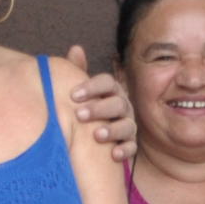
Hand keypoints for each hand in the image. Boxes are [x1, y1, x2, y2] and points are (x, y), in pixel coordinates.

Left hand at [67, 47, 138, 162]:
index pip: (107, 83)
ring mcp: (128, 125)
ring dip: (112, 129)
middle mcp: (123, 106)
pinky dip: (124, 150)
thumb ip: (79, 71)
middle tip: (80, 115)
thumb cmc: (88, 107)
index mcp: (111, 91)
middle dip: (99, 109)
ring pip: (126, 125)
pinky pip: (131, 147)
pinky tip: (113, 154)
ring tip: (97, 136)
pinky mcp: (129, 144)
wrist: (94, 136)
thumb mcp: (83, 90)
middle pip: (117, 103)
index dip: (91, 87)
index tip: (73, 95)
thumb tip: (76, 48)